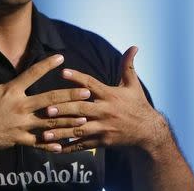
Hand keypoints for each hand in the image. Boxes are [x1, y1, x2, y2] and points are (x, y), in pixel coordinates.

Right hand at [0, 45, 90, 156]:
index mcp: (12, 91)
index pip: (32, 74)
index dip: (47, 65)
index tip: (61, 58)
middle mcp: (21, 107)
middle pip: (50, 100)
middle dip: (70, 96)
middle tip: (86, 93)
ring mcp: (22, 124)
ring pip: (50, 122)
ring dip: (68, 120)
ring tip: (84, 118)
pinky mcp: (20, 139)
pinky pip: (39, 142)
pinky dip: (51, 144)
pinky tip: (64, 145)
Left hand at [42, 46, 166, 152]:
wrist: (148, 131)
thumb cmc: (137, 104)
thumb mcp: (133, 84)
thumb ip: (128, 65)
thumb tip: (133, 46)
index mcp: (110, 95)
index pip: (91, 84)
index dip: (77, 78)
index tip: (63, 72)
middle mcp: (105, 111)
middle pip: (81, 109)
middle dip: (64, 109)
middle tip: (47, 108)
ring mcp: (103, 128)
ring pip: (79, 129)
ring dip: (61, 131)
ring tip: (45, 132)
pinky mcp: (102, 141)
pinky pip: (83, 144)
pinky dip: (68, 146)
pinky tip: (54, 147)